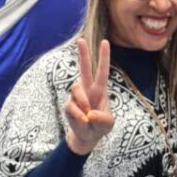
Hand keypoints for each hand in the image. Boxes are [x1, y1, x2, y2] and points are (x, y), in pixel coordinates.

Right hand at [65, 38, 113, 154]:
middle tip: (81, 40)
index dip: (103, 57)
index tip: (104, 42)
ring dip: (83, 103)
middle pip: (84, 68)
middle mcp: (87, 89)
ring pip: (76, 90)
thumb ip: (102, 118)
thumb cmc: (100, 126)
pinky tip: (82, 121)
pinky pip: (71, 107)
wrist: (88, 136)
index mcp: (100, 89)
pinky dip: (78, 116)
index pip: (102, 71)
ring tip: (88, 117)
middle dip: (83, 54)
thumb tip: (89, 113)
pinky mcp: (69, 105)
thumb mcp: (108, 124)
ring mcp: (77, 96)